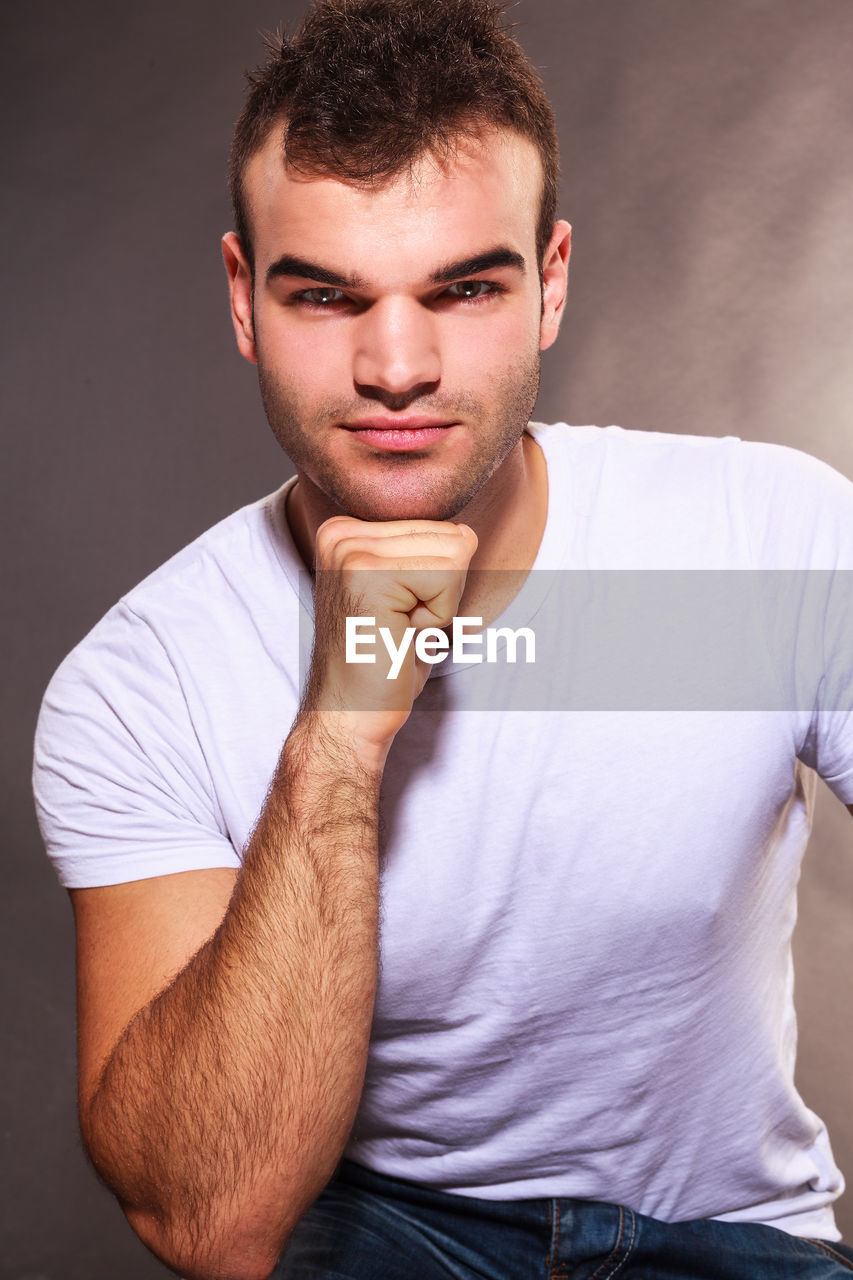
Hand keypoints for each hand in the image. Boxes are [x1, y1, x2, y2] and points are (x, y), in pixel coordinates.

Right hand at [303, 516, 477, 756]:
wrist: (350, 715)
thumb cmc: (384, 664)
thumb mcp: (408, 597)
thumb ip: (429, 556)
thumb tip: (468, 533)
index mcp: (347, 531)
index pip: (442, 528)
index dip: (438, 583)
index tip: (398, 615)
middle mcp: (342, 532)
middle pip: (452, 536)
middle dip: (443, 592)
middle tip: (398, 628)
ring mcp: (351, 549)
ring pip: (455, 554)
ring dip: (440, 605)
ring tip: (397, 631)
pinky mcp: (367, 573)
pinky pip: (447, 579)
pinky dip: (438, 617)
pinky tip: (399, 637)